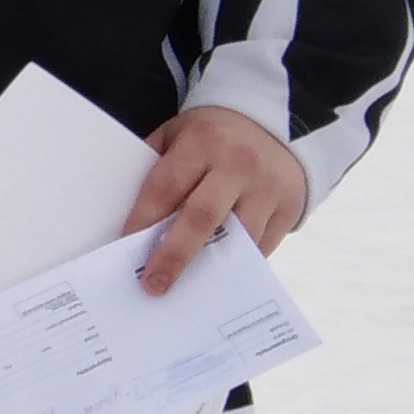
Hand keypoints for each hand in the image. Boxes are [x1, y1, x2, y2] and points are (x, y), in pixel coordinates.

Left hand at [124, 107, 307, 295]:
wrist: (278, 124)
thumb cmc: (213, 135)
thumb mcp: (179, 134)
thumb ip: (156, 166)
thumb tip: (127, 217)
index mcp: (203, 142)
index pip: (166, 188)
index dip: (144, 221)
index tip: (124, 248)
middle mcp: (238, 165)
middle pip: (202, 218)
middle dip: (175, 255)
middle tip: (153, 285)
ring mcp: (268, 188)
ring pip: (238, 238)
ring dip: (209, 266)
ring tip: (185, 290)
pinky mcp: (290, 208)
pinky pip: (262, 245)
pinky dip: (238, 264)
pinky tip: (217, 279)